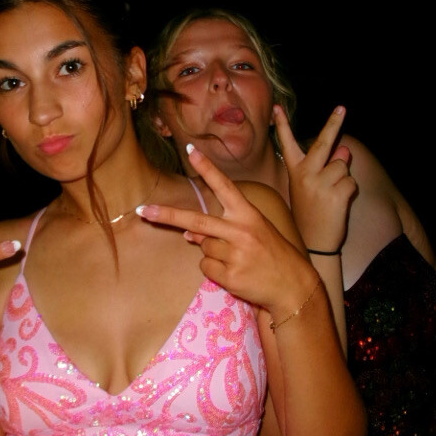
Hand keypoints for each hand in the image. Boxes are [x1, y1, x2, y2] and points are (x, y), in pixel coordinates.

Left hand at [136, 144, 317, 317]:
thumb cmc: (272, 254)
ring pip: (202, 247)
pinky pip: (206, 268)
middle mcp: (241, 231)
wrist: (293, 285)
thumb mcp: (252, 233)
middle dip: (167, 215)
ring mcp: (236, 254)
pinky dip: (215, 270)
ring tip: (237, 258)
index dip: (207, 168)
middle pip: (196, 221)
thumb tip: (187, 234)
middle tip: (142, 211)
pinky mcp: (231, 276)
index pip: (224, 186)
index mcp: (248, 214)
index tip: (190, 150)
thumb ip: (222, 229)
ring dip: (212, 252)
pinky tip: (235, 272)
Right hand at [274, 104, 356, 253]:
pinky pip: (351, 181)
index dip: (282, 125)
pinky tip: (338, 203)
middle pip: (324, 142)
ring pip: (342, 165)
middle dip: (334, 123)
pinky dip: (349, 190)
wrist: (314, 243)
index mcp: (295, 171)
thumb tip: (344, 149)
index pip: (287, 143)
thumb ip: (324, 167)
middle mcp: (305, 174)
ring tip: (331, 195)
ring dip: (342, 176)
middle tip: (342, 108)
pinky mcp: (336, 193)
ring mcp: (320, 183)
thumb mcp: (310, 188)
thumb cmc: (311, 212)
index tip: (277, 107)